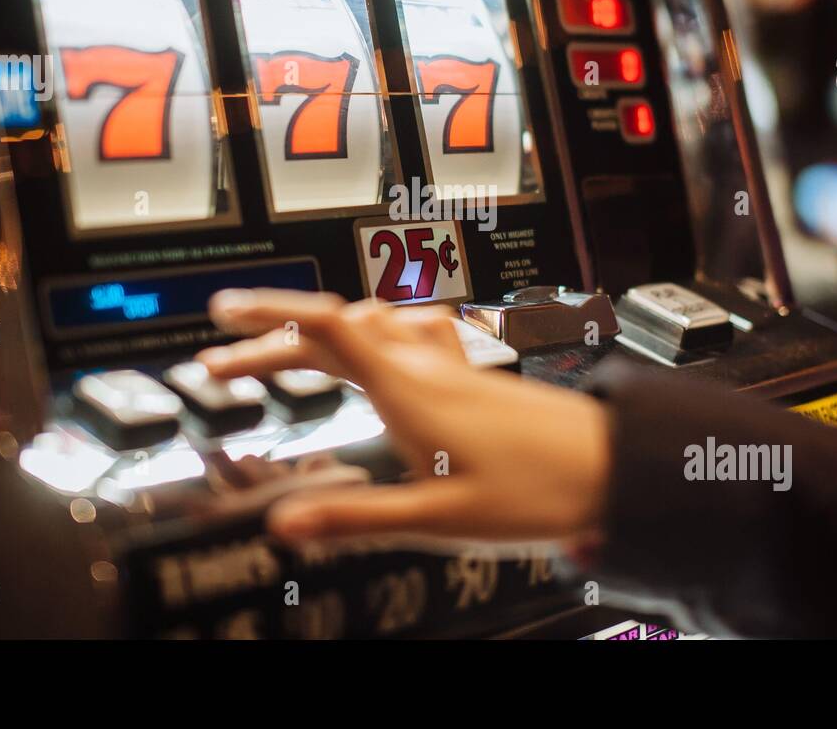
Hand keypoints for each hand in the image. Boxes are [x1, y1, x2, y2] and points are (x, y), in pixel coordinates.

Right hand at [196, 289, 609, 545]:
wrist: (614, 468)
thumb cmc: (538, 490)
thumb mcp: (438, 519)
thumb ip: (357, 517)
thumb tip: (283, 524)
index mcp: (409, 388)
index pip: (326, 327)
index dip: (269, 313)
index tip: (222, 313)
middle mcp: (425, 364)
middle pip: (335, 328)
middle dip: (272, 338)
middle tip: (223, 363)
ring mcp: (451, 365)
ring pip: (371, 327)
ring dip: (319, 335)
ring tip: (285, 357)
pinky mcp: (471, 376)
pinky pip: (408, 337)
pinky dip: (372, 337)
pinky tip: (380, 348)